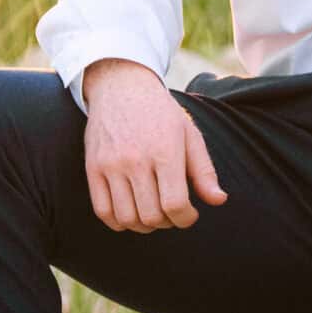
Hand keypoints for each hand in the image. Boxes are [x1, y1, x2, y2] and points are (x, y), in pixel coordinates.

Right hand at [82, 59, 226, 232]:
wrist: (121, 87)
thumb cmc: (161, 113)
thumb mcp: (189, 134)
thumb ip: (204, 170)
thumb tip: (218, 200)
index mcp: (165, 150)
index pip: (175, 204)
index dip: (186, 219)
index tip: (190, 214)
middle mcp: (135, 159)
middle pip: (151, 215)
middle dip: (167, 223)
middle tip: (172, 213)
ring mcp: (111, 165)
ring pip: (126, 218)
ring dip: (144, 226)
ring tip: (153, 213)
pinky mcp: (93, 168)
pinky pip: (103, 211)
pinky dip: (119, 222)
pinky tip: (131, 213)